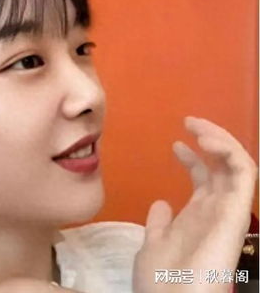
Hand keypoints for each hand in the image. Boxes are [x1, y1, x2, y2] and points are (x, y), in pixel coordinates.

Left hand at [133, 116, 257, 292]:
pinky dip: (230, 152)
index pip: (204, 180)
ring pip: (239, 166)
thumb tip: (161, 204)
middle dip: (211, 140)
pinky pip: (245, 175)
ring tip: (197, 127)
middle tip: (190, 121)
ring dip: (221, 140)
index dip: (193, 158)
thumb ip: (159, 224)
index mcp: (197, 217)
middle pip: (223, 167)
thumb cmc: (160, 281)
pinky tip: (207, 140)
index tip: (175, 143)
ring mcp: (228, 211)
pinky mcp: (236, 214)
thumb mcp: (153, 245)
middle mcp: (215, 211)